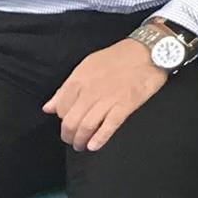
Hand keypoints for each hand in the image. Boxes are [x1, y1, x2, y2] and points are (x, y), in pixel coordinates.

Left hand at [44, 38, 168, 152]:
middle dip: (68, 136)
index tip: (69, 123)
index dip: (63, 120)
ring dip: (81, 141)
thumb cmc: (118, 57)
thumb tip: (49, 108)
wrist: (148, 51)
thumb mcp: (87, 66)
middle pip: (70, 122)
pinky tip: (94, 146)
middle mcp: (90, 92)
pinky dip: (99, 139)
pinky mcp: (125, 105)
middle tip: (72, 141)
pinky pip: (108, 126)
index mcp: (78, 80)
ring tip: (82, 146)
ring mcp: (108, 100)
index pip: (61, 109)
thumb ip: (66, 88)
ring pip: (86, 127)